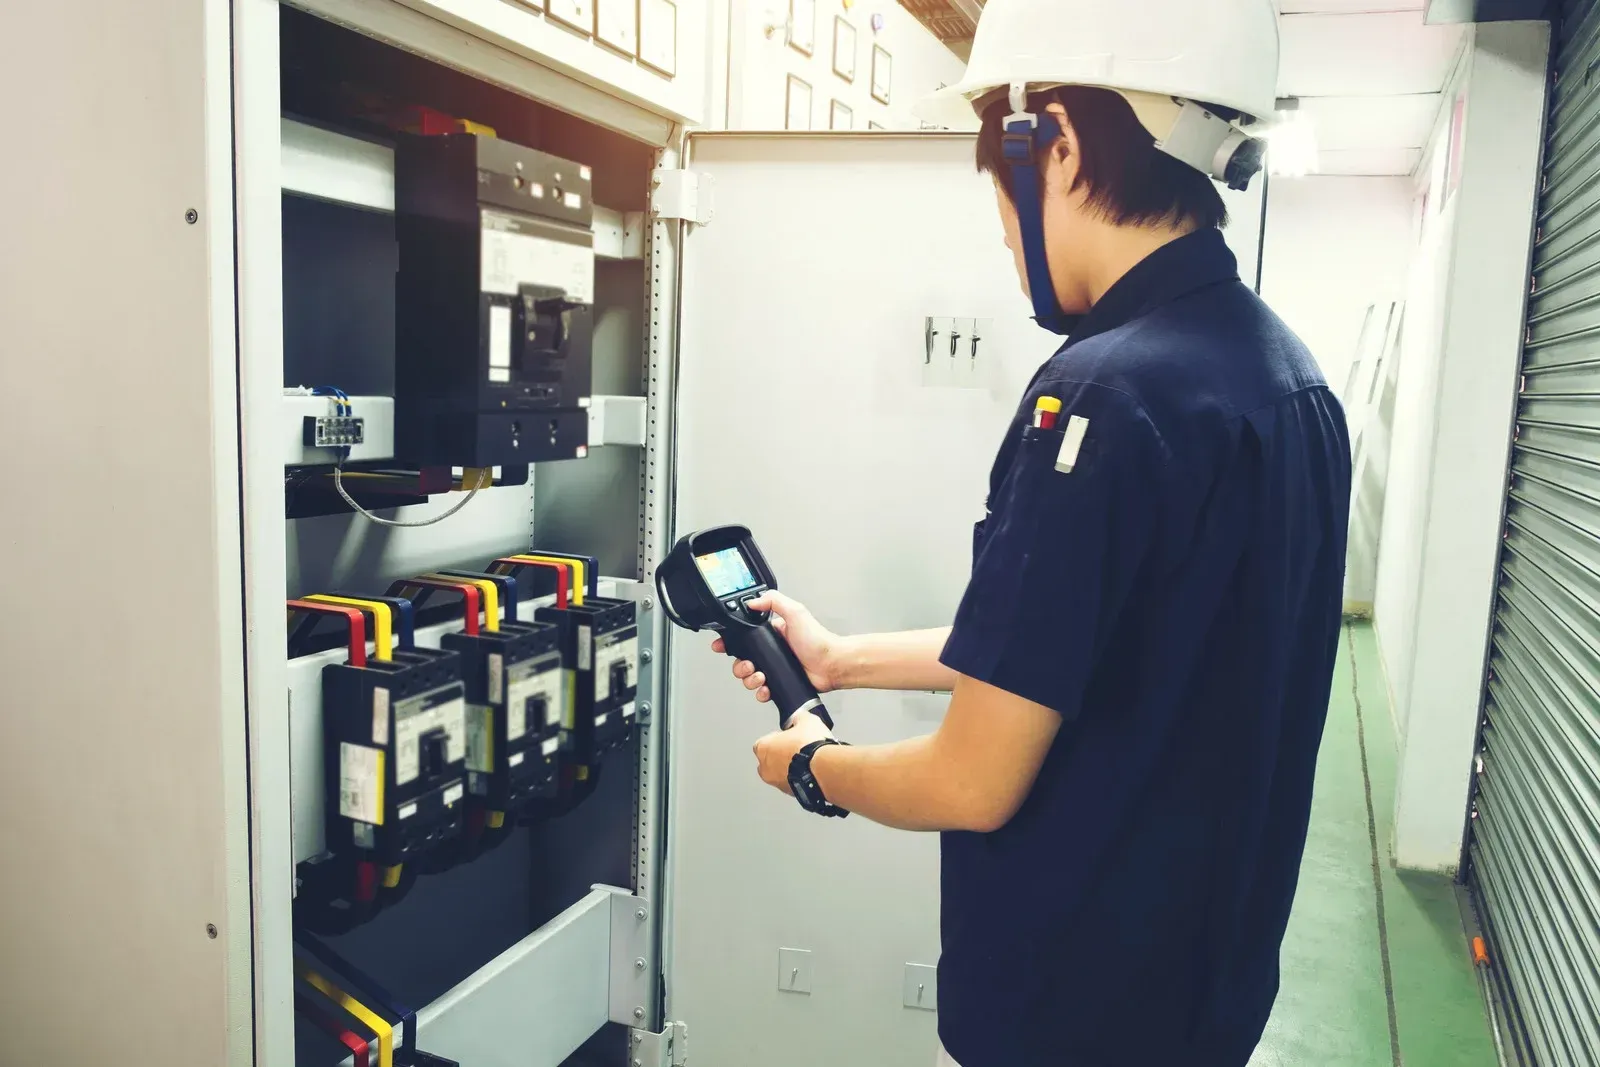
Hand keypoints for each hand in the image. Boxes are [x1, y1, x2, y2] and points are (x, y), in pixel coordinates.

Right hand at [711, 591, 841, 702]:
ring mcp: (774, 669)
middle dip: (740, 666)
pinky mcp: (779, 684)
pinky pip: (761, 691)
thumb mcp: (796, 612)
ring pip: (749, 677)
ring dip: (749, 679)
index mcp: (771, 634)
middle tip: (749, 665)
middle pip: (741, 660)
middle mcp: (770, 651)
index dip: (729, 642)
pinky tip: (766, 688)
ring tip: (760, 676)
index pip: (743, 637)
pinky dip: (760, 692)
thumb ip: (773, 602)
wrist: (832, 665)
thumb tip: (751, 601)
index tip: (721, 646)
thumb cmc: (818, 640)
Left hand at [752, 711, 832, 794]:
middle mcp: (766, 768)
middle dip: (782, 755)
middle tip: (797, 748)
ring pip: (780, 774)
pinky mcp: (791, 793)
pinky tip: (812, 771)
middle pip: (770, 759)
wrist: (823, 769)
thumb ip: (799, 718)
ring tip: (807, 760)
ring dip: (791, 768)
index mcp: (763, 748)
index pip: (764, 741)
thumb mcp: (807, 720)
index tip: (788, 736)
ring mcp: (777, 783)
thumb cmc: (809, 746)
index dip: (777, 738)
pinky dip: (800, 779)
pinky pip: (793, 784)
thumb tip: (800, 718)